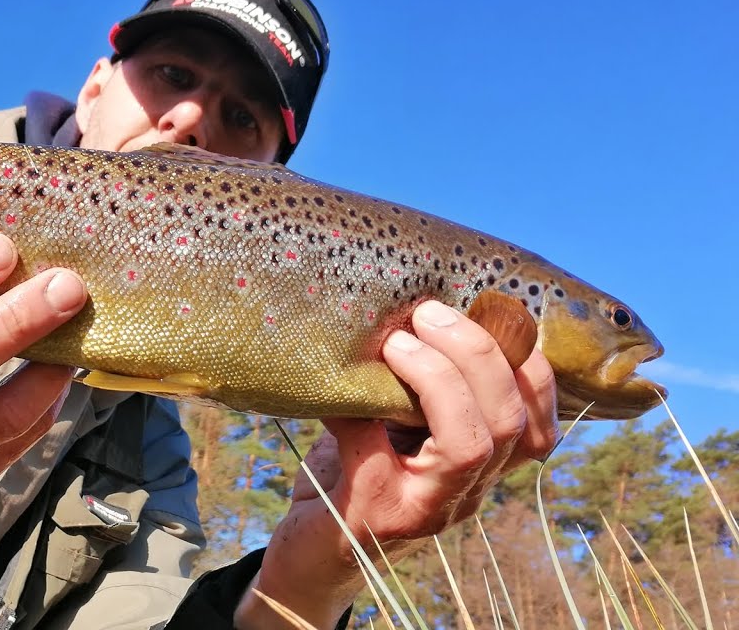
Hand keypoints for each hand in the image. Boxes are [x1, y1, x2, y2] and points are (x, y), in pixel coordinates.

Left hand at [236, 300, 558, 627]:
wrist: (312, 548)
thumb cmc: (353, 470)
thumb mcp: (393, 421)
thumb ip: (415, 382)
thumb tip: (406, 304)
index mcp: (484, 466)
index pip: (540, 424)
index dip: (530, 369)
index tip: (492, 315)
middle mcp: (469, 493)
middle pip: (510, 425)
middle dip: (478, 356)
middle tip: (430, 313)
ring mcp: (429, 509)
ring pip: (470, 446)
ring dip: (438, 381)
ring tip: (397, 343)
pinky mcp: (380, 518)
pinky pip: (378, 460)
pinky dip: (358, 415)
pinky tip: (335, 394)